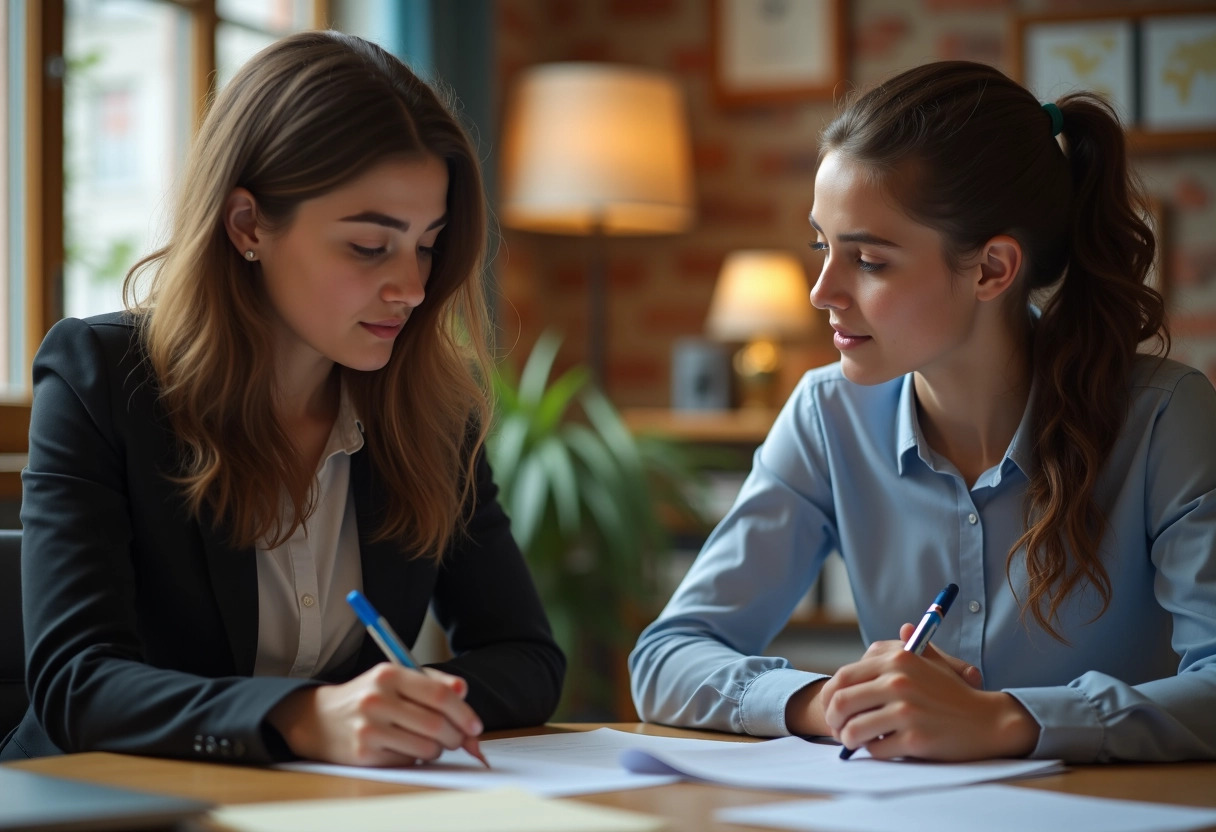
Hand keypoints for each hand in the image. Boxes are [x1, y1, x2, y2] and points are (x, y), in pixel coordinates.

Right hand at [267, 663, 484, 765]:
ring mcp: (368, 728)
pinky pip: (408, 760)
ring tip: (432, 743)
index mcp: (389, 674)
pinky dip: (416, 757)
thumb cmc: (368, 696)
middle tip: (459, 739)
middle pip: (436, 724)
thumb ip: (433, 682)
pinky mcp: (364, 753)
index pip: (439, 695)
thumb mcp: (396, 678)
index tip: (475, 725)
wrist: (319, 719)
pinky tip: (407, 748)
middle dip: (456, 736)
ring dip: (438, 749)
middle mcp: (377, 699)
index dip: (464, 713)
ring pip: (426, 747)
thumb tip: (464, 691)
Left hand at [818, 624, 1038, 760]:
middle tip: (836, 730)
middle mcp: (898, 682)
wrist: (987, 721)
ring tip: (855, 742)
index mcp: (896, 660)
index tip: (830, 709)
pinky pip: (876, 750)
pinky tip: (884, 746)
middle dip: (832, 720)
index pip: (842, 677)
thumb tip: (904, 626)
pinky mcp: (915, 739)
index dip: (828, 696)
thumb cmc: (953, 693)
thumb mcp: (931, 662)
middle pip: (841, 703)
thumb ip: (909, 646)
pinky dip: (873, 752)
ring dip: (848, 740)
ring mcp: (906, 711)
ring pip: (853, 730)